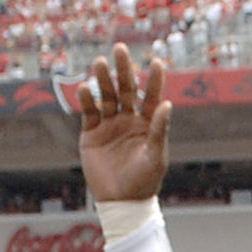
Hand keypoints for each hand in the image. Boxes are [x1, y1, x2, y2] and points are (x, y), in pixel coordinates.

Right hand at [78, 45, 171, 203]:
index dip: (154, 79)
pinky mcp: (91, 133)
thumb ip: (160, 130)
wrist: (121, 202)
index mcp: (148, 124)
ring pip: (106, 96)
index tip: (156, 61)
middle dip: (124, 70)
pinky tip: (84, 88)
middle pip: (126, 89)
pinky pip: (89, 112)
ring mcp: (109, 125)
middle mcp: (128, 120)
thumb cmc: (144, 181)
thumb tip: (167, 104)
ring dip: (103, 79)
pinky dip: (86, 100)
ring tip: (100, 63)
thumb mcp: (156, 156)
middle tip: (120, 49)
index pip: (151, 96)